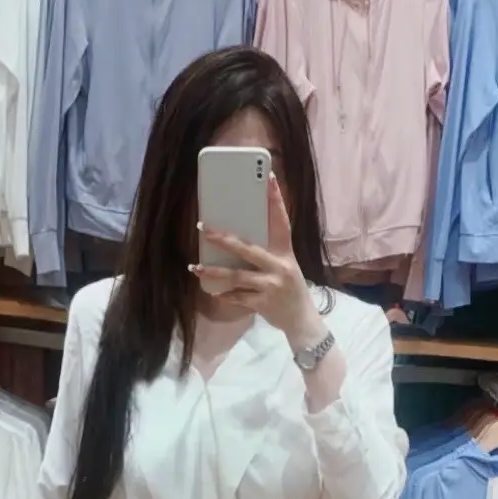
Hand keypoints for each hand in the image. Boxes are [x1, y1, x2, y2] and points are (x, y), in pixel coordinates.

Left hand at [191, 180, 322, 346]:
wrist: (302, 320)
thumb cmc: (290, 288)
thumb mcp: (285, 266)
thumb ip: (267, 254)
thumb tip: (235, 241)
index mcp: (286, 252)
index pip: (281, 221)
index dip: (275, 200)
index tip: (268, 178)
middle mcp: (280, 267)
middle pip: (247, 249)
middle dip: (223, 239)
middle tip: (203, 229)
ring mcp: (271, 286)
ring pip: (236, 276)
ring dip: (214, 271)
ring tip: (195, 267)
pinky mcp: (263, 303)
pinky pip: (237, 297)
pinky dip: (225, 294)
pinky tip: (213, 291)